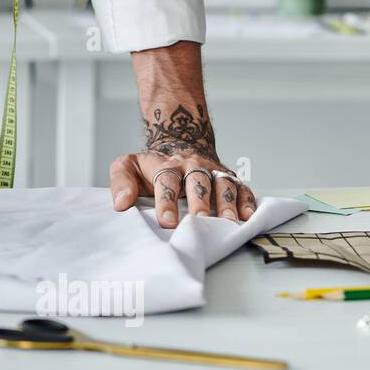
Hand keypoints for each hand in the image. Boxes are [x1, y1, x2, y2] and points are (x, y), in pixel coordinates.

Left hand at [109, 103, 256, 229]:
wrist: (178, 146)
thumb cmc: (151, 166)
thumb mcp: (128, 166)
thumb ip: (121, 181)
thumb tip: (121, 203)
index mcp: (166, 165)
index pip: (166, 181)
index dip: (166, 201)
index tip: (167, 221)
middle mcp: (193, 166)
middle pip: (198, 181)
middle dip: (199, 201)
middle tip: (200, 220)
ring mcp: (213, 171)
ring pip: (223, 183)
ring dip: (227, 202)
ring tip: (229, 222)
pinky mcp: (229, 179)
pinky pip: (242, 188)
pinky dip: (247, 200)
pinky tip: (248, 216)